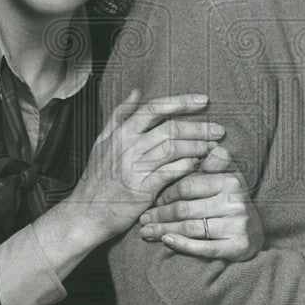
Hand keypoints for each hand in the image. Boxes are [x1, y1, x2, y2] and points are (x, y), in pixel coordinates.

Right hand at [65, 89, 226, 245]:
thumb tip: (137, 91)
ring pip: (174, 149)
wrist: (86, 213)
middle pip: (170, 128)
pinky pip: (170, 173)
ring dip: (198, 146)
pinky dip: (187, 167)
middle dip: (199, 127)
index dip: (181, 102)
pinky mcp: (142, 190)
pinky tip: (199, 165)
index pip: (155, 108)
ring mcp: (134, 168)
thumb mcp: (103, 140)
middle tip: (218, 130)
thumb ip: (120, 114)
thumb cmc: (97, 177)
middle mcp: (128, 147)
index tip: (203, 100)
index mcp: (121, 132)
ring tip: (213, 148)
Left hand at [138, 157, 264, 261]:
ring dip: (165, 230)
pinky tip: (166, 241)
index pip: (189, 186)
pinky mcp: (237, 247)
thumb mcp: (227, 177)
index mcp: (230, 181)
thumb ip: (216, 162)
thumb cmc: (232, 201)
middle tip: (144, 219)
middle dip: (160, 214)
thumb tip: (210, 147)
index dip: (167, 193)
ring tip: (147, 232)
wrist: (255, 233)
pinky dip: (182, 245)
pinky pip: (204, 248)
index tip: (154, 200)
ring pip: (191, 228)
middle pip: (186, 209)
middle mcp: (236, 203)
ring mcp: (237, 226)